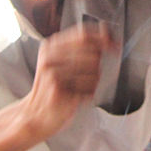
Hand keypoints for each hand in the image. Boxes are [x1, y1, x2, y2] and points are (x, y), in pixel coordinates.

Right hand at [0, 23, 113, 150]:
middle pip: (93, 53)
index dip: (104, 38)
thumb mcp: (61, 62)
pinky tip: (76, 97)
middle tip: (83, 78)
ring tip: (77, 89)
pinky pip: (90, 88)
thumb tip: (108, 37)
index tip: (116, 45)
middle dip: (96, 67)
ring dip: (92, 82)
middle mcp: (50, 57)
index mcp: (51, 46)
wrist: (34, 115)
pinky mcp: (58, 90)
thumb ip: (82, 48)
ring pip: (95, 71)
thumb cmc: (54, 88)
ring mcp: (53, 73)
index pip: (83, 34)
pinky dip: (88, 94)